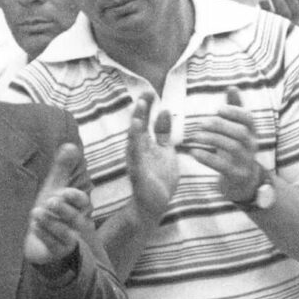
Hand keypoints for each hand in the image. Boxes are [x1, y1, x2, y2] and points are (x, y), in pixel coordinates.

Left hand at [24, 142, 90, 266]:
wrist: (39, 239)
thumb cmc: (50, 211)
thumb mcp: (54, 188)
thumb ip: (62, 168)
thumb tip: (70, 145)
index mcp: (77, 208)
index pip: (82, 202)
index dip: (74, 197)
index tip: (63, 192)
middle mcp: (76, 224)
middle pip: (76, 219)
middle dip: (64, 210)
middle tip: (50, 201)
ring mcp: (67, 240)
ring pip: (65, 233)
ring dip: (51, 222)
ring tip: (36, 212)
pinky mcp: (57, 252)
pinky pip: (53, 245)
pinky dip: (44, 234)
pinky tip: (34, 226)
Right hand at [124, 91, 179, 221]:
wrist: (154, 205)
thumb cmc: (159, 178)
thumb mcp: (165, 151)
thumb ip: (163, 132)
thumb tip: (165, 110)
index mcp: (145, 144)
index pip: (145, 121)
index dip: (146, 107)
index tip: (150, 92)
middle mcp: (137, 150)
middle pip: (137, 127)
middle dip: (141, 111)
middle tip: (145, 95)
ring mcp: (136, 162)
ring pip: (134, 141)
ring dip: (136, 126)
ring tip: (139, 110)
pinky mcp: (138, 175)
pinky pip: (136, 159)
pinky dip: (136, 147)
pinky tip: (137, 135)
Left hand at [178, 86, 265, 205]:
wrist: (244, 183)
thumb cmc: (237, 150)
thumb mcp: (238, 130)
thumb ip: (235, 109)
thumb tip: (232, 86)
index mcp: (252, 132)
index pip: (249, 119)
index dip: (235, 112)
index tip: (219, 108)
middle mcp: (252, 146)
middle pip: (240, 132)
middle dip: (220, 125)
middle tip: (201, 123)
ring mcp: (246, 162)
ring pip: (232, 148)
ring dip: (213, 139)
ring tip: (196, 136)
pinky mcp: (236, 176)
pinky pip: (223, 166)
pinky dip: (207, 158)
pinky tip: (194, 152)